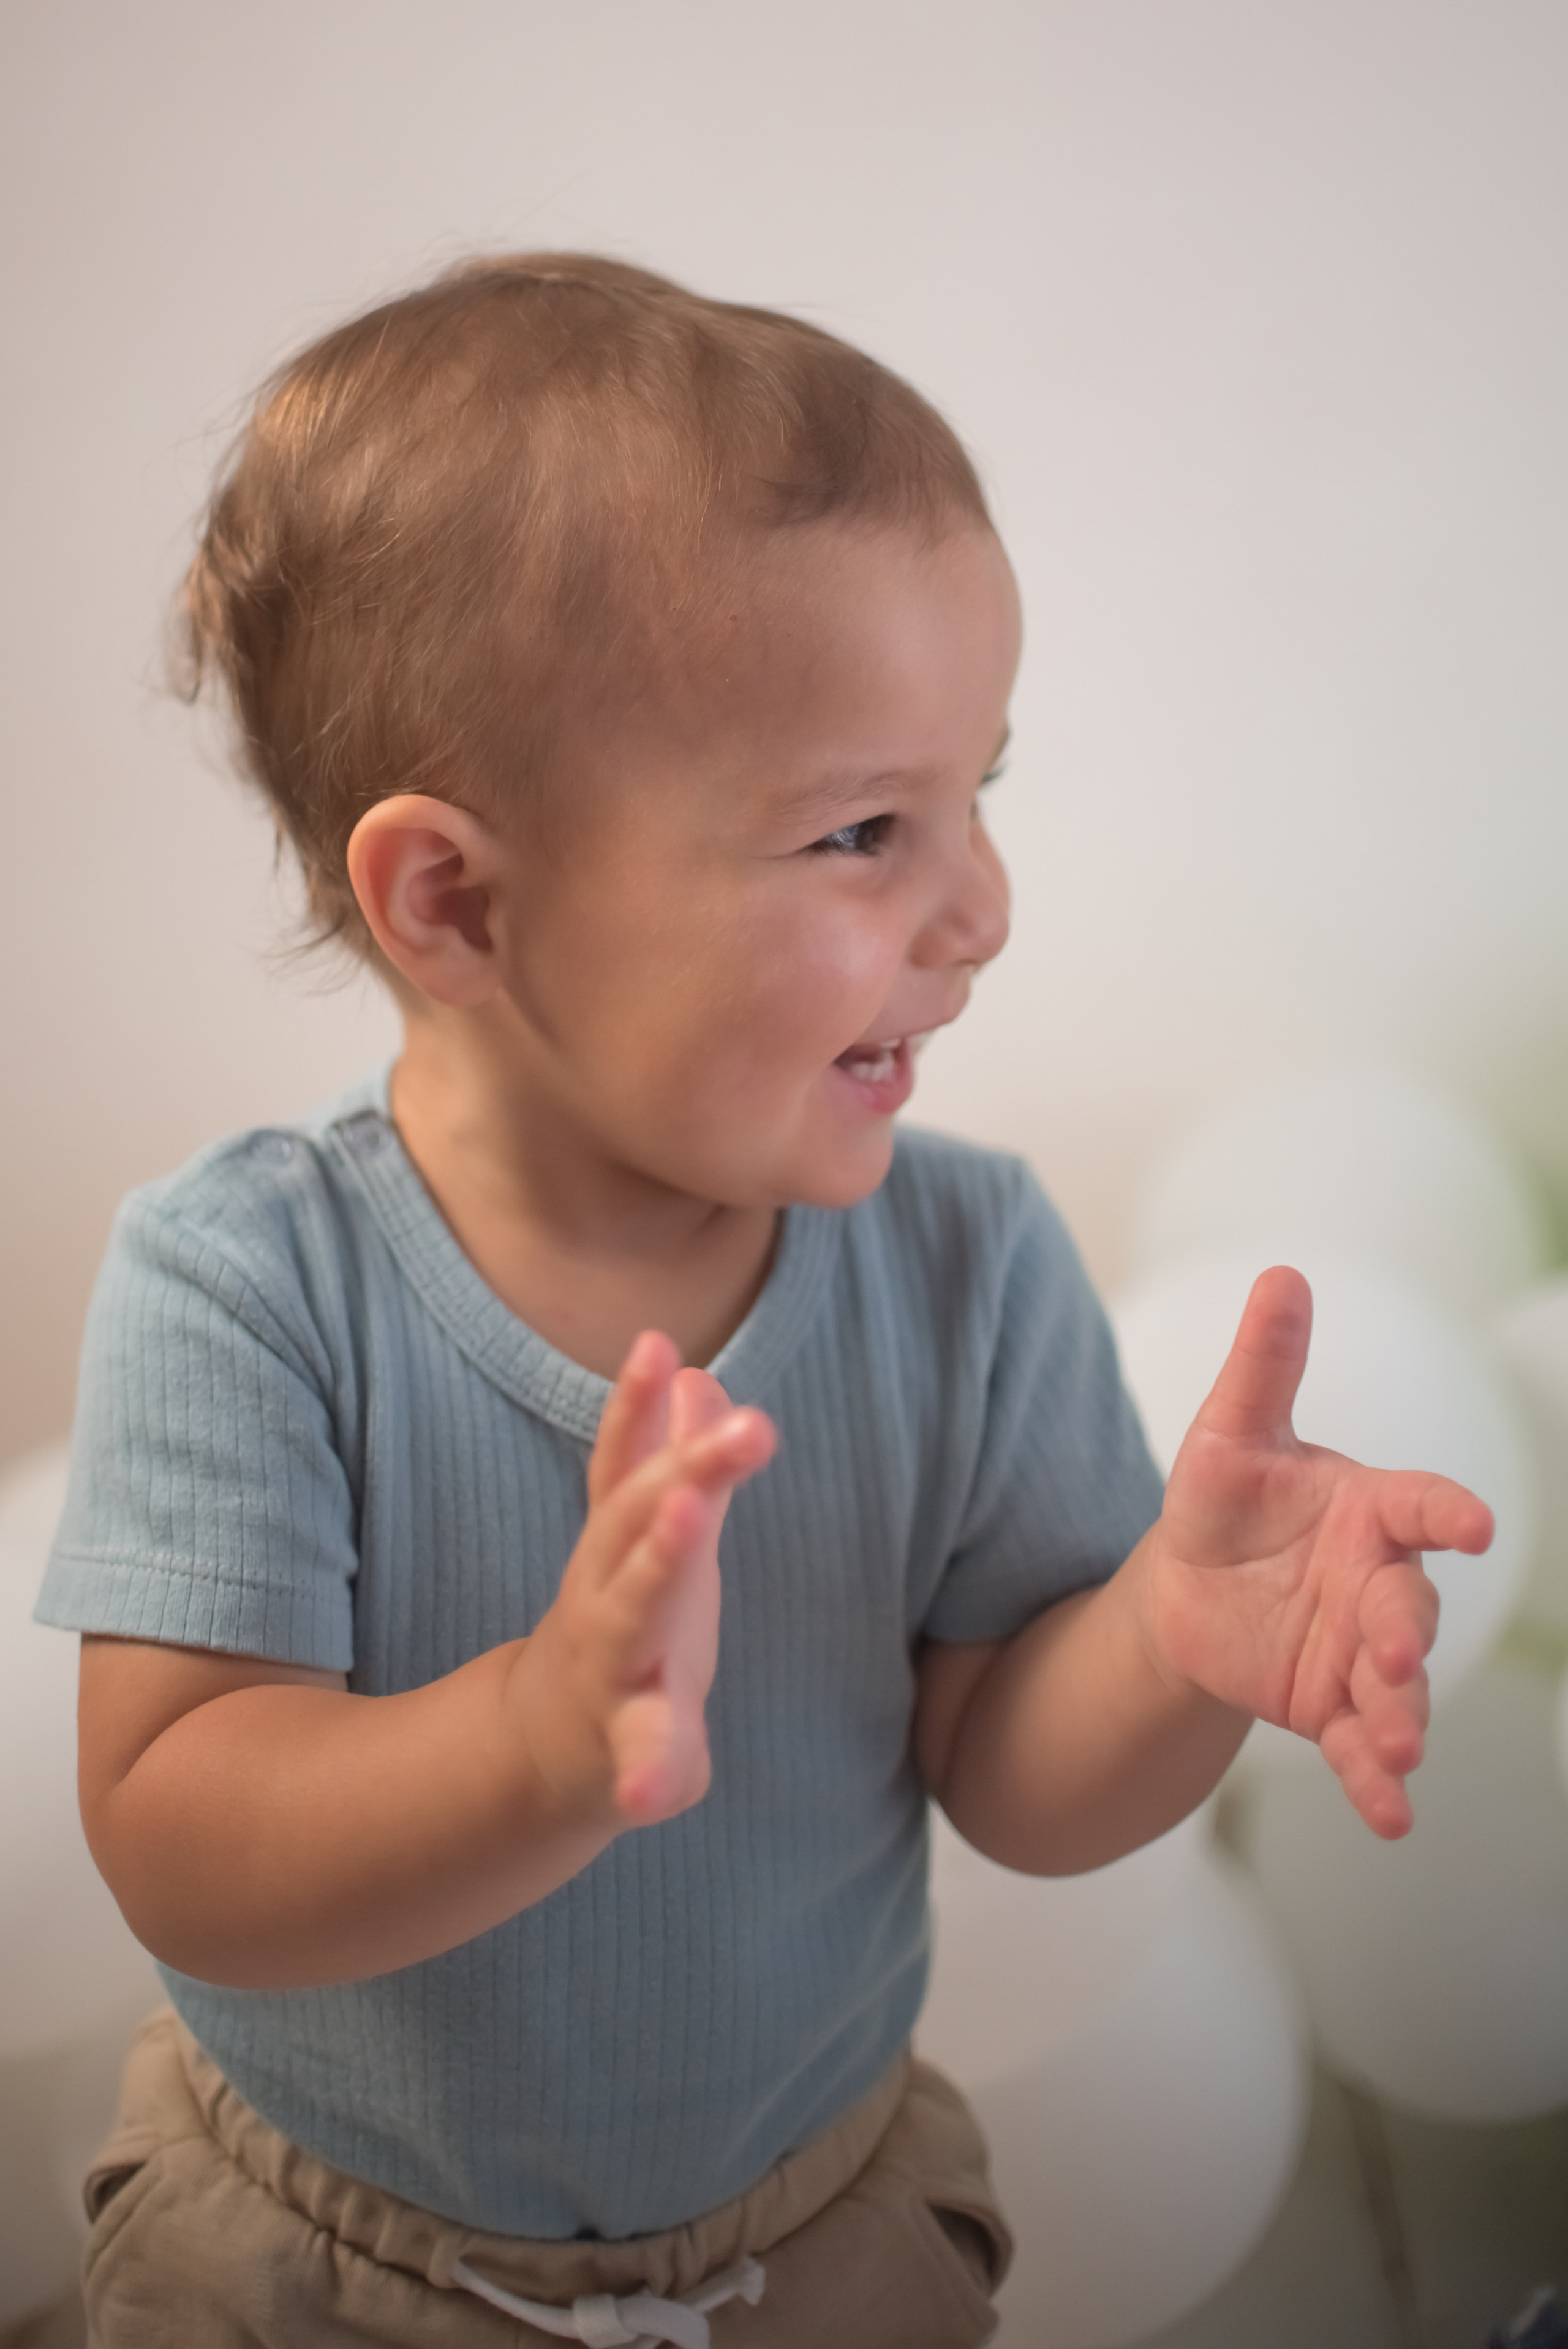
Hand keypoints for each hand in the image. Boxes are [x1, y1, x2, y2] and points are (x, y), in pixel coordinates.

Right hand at [507, 1332, 774, 1829]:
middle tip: (749, 1424)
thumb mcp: (649, 1536)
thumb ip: (669, 1457)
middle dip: (686, 1468)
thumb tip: (693, 1370)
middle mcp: (606, 1597)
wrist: (553, 1742)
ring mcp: (613, 1671)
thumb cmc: (623, 1624)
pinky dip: (646, 1773)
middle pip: (637, 1521)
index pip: (626, 1463)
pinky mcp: (630, 1748)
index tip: (659, 1344)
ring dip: (658, 1563)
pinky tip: (653, 1796)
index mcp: (618, 1546)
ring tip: (690, 1514)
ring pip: (631, 1613)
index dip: (635, 1404)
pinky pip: (638, 1759)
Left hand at [1141, 1266, 1493, 1838]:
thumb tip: (1281, 1274)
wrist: (1188, 1585)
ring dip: (1404, 1718)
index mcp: (1370, 1509)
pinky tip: (1391, 1819)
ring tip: (1399, 1749)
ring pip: (1400, 1688)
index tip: (1473, 1526)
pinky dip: (1379, 1783)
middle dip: (1406, 1638)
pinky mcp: (1335, 1707)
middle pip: (1410, 1610)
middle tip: (1389, 1660)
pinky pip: (1364, 1748)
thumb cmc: (1223, 1497)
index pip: (1422, 1505)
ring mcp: (1364, 1652)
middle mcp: (1381, 1583)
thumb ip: (1264, 1365)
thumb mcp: (1228, 1432)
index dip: (1449, 1513)